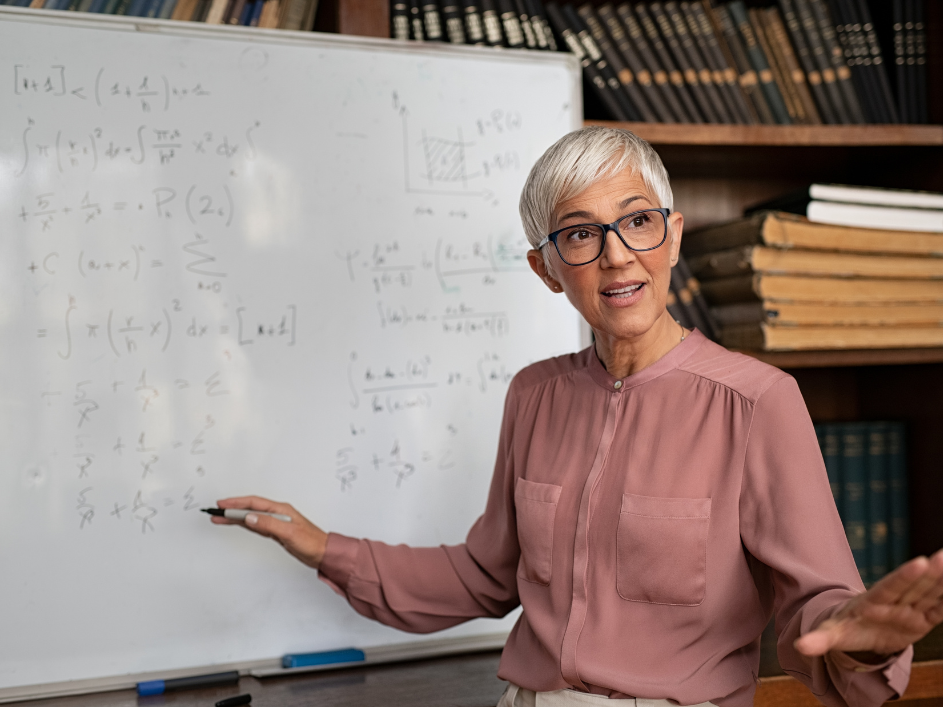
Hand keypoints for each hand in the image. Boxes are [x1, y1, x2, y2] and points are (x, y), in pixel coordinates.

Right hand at [211, 496, 328, 568]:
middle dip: (231, 508)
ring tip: (220, 517)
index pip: (253, 503)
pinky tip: (238, 524)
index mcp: (280, 510)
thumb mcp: (289, 533)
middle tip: (214, 511)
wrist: (322, 553)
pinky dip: (244, 524)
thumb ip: (269, 524)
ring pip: (250, 517)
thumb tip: (249, 517)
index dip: (236, 503)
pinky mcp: (276, 532)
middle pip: (249, 508)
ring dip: (235, 517)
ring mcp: (276, 523)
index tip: (221, 505)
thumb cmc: (311, 542)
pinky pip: (256, 526)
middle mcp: (277, 514)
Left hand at [795, 548, 942, 658]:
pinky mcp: (921, 620)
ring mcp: (909, 609)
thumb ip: (818, 640)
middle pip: (913, 586)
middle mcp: (894, 602)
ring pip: (928, 594)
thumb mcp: (831, 635)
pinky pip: (938, 610)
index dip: (904, 576)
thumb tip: (800, 646)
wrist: (857, 631)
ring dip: (942, 580)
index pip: (890, 586)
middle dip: (930, 573)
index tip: (919, 562)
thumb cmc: (844, 629)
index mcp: (872, 602)